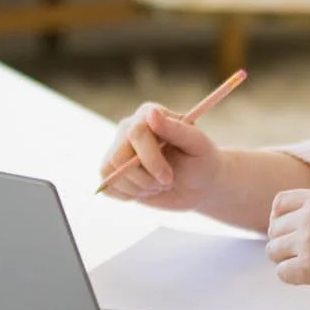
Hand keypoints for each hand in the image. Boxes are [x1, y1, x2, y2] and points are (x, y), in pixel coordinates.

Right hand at [96, 103, 226, 210]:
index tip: (168, 177)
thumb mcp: (196, 144)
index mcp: (148, 115)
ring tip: (159, 185)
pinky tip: (147, 190)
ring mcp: (118, 150)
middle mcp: (128, 129)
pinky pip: (109, 187)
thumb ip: (175, 129)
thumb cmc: (200, 160)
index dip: (150, 160)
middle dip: (144, 178)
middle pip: (118, 158)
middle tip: (167, 182)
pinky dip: (129, 196)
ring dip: (139, 188)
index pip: (135, 133)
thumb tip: (152, 113)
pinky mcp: (113, 172)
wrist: (198, 183)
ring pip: (112, 174)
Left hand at [266, 188, 309, 305]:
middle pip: (274, 230)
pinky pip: (282, 273)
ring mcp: (309, 240)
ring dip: (289, 262)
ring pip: (273, 252)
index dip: (281, 222)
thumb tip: (285, 228)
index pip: (280, 204)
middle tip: (308, 257)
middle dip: (286, 246)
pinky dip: (296, 279)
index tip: (290, 235)